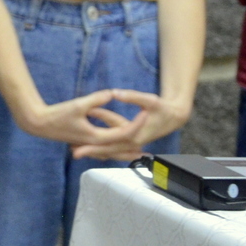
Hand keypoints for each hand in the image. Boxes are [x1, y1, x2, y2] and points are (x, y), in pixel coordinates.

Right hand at [12, 89, 138, 151]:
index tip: (146, 115)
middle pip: (121, 149)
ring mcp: (88, 144)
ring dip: (125, 153)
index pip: (123, 133)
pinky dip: (112, 150)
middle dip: (135, 150)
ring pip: (112, 152)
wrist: (39, 124)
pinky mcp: (84, 142)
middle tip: (150, 154)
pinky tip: (114, 150)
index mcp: (96, 136)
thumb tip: (112, 94)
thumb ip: (96, 100)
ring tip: (137, 155)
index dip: (137, 124)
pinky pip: (102, 149)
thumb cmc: (56, 115)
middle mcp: (94, 143)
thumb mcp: (78, 105)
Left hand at [70, 89, 192, 160]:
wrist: (173, 117)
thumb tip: (114, 93)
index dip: (94, 146)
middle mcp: (131, 143)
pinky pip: (113, 145)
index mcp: (134, 136)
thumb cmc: (162, 108)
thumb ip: (132, 97)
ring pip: (109, 149)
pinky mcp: (129, 139)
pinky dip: (101, 145)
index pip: (109, 144)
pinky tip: (89, 143)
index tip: (79, 147)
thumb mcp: (149, 100)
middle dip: (90, 151)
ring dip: (94, 149)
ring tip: (75, 148)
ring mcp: (130, 142)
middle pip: (107, 150)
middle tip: (72, 152)